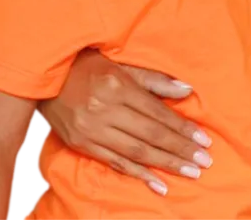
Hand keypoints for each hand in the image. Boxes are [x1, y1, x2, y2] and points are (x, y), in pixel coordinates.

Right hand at [39, 49, 213, 196]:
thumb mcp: (123, 65)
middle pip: (150, 134)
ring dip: (165, 164)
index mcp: (119, 87)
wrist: (46, 79)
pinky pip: (115, 163)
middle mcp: (107, 111)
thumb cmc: (90, 67)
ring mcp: (93, 131)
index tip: (204, 139)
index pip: (158, 112)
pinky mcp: (82, 145)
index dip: (182, 128)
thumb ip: (154, 80)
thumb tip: (186, 90)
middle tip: (204, 161)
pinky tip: (158, 184)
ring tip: (190, 172)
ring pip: (136, 152)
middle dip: (180, 149)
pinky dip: (138, 174)